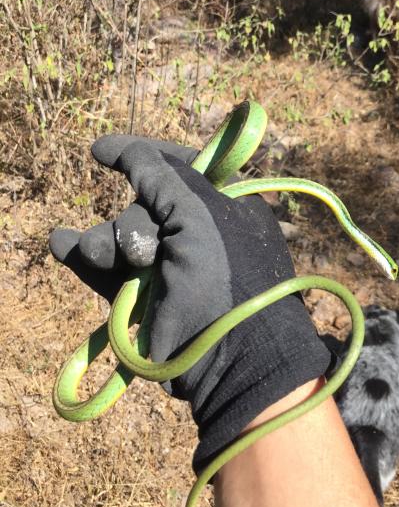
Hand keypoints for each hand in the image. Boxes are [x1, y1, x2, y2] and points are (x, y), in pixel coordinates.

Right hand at [49, 135, 330, 467]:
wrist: (228, 356)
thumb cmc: (224, 272)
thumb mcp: (200, 211)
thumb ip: (161, 176)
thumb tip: (125, 149)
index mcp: (226, 204)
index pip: (181, 166)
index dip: (144, 155)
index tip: (101, 151)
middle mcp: (198, 231)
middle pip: (143, 204)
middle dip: (136, 221)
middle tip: (150, 251)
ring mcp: (169, 266)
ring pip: (119, 236)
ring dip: (108, 243)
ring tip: (123, 265)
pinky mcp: (143, 299)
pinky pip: (104, 269)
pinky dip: (82, 256)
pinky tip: (61, 244)